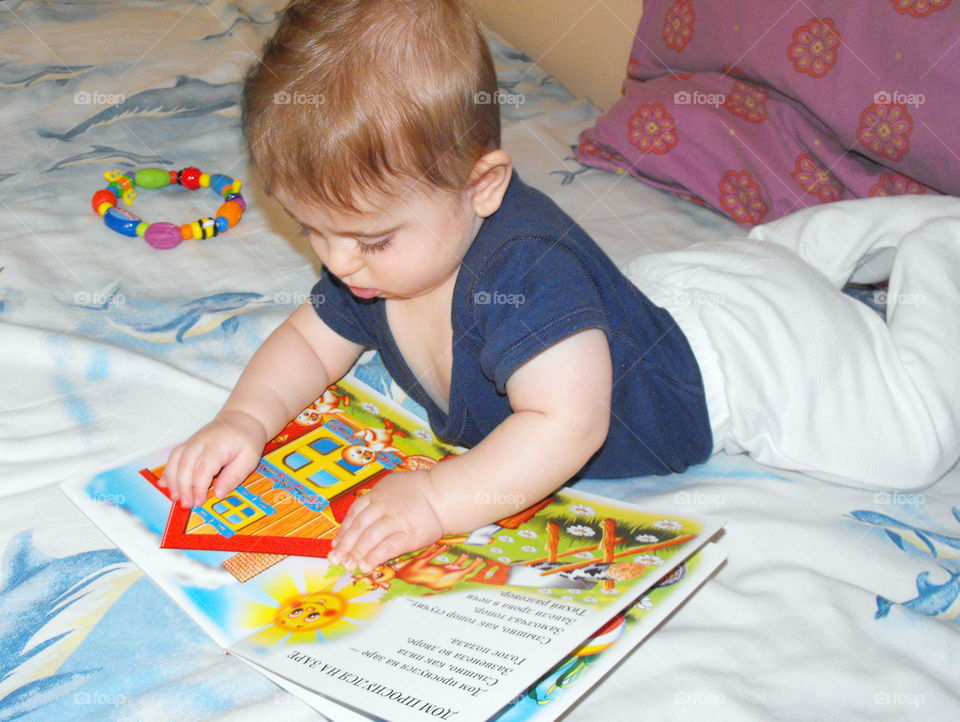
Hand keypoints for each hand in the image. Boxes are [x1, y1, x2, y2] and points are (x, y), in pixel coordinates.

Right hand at [158, 410, 267, 508]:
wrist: (241, 419)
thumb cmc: (246, 439)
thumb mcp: (249, 459)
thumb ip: (234, 476)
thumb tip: (218, 494)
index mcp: (217, 447)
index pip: (203, 469)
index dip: (198, 488)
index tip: (199, 502)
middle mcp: (200, 443)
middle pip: (185, 466)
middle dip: (183, 488)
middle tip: (186, 504)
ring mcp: (192, 442)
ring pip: (175, 461)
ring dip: (172, 481)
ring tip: (175, 497)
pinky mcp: (188, 444)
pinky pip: (173, 457)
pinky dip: (167, 471)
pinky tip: (165, 484)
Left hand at [329, 469, 443, 572]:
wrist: (444, 495)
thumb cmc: (421, 490)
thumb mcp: (393, 485)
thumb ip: (377, 497)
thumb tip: (361, 512)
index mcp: (377, 494)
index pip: (353, 514)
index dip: (343, 531)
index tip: (335, 544)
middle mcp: (382, 507)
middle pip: (358, 528)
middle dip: (345, 545)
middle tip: (336, 559)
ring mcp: (395, 521)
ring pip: (369, 538)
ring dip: (356, 553)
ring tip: (349, 566)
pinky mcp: (408, 535)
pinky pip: (386, 548)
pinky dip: (373, 558)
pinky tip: (366, 566)